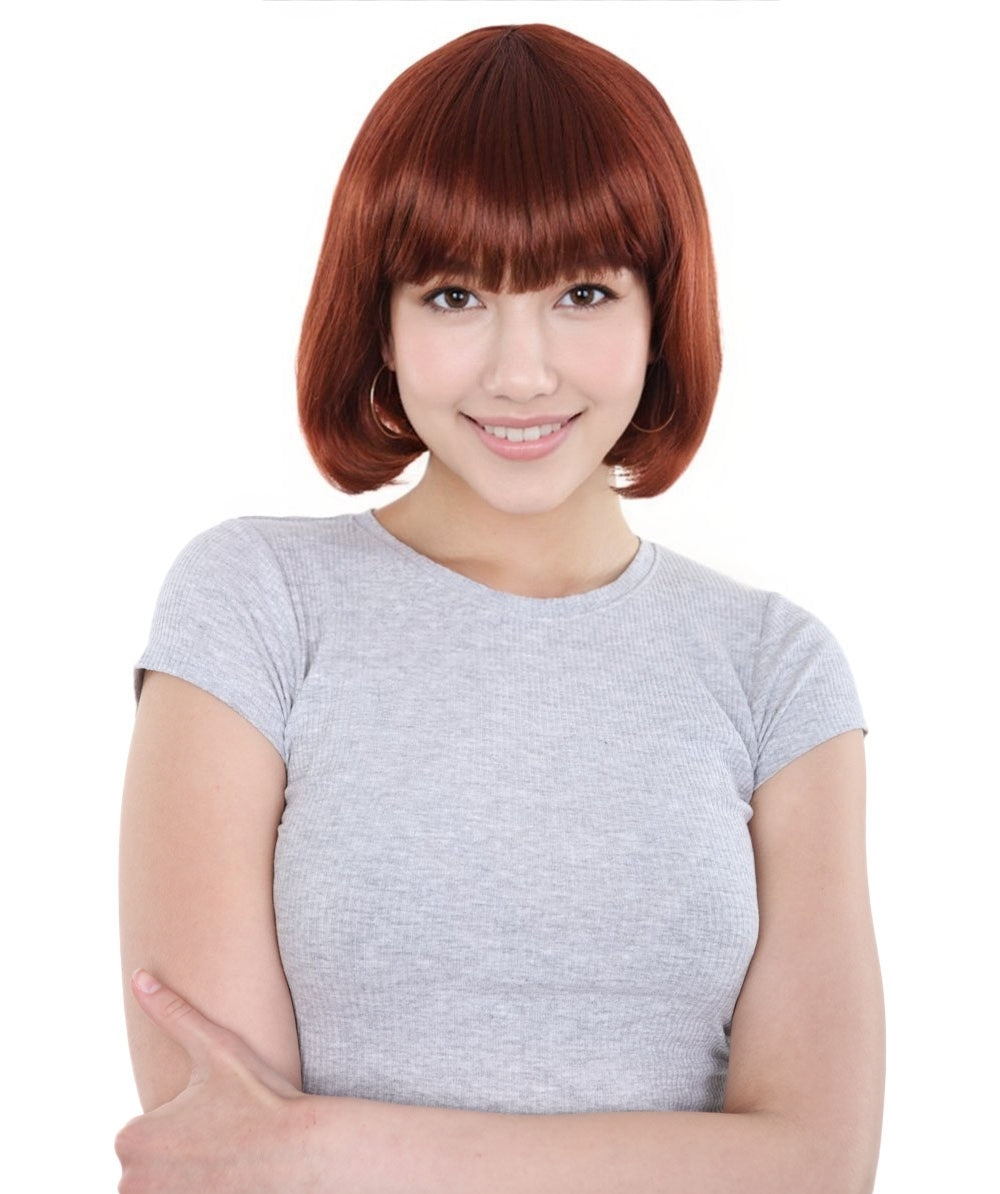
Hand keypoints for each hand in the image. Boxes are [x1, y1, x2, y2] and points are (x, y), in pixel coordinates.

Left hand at [116, 970, 314, 1193]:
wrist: (303, 1153)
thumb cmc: (259, 1098)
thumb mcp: (215, 1049)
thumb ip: (171, 1012)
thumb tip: (139, 976)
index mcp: (131, 1138)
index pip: (144, 1131)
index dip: (183, 1122)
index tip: (215, 1117)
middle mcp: (132, 1182)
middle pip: (151, 1165)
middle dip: (183, 1154)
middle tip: (225, 1139)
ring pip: (165, 1187)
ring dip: (191, 1177)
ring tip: (230, 1161)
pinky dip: (204, 1190)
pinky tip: (233, 1180)